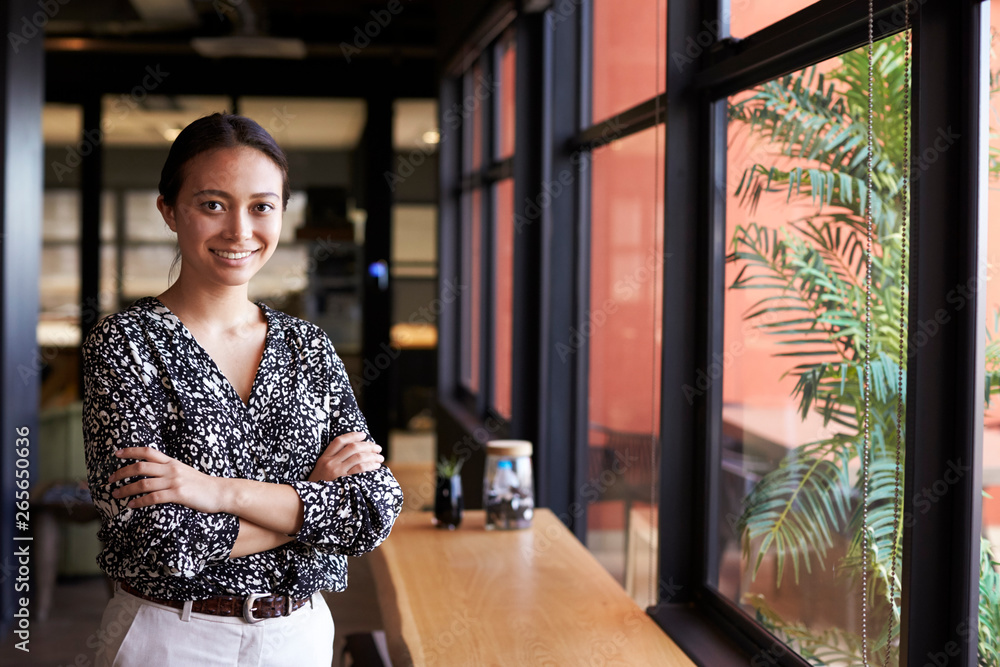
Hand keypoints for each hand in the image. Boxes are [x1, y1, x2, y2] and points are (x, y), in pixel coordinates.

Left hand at [108, 447, 224, 513]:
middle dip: (121, 473)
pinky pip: (153, 498)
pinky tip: (131, 505)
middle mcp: (171, 469)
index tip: (116, 454)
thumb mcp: (185, 472)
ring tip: (115, 494)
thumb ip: (169, 470)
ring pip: (143, 483)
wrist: (220, 492)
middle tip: (109, 480)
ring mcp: (174, 482)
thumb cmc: (202, 484)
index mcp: (172, 462)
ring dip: (126, 489)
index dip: (130, 451)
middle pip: (140, 466)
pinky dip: (139, 501)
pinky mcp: (178, 495)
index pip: (148, 452)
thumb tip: (152, 473)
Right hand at [309, 432, 383, 481]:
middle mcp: (330, 462)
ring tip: (380, 458)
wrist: (310, 502)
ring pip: (358, 457)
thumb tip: (352, 453)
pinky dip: (370, 465)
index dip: (353, 435)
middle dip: (368, 446)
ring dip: (372, 456)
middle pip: (352, 447)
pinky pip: (360, 469)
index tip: (364, 435)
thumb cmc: (318, 487)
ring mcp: (337, 471)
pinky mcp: (343, 481)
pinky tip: (376, 466)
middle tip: (378, 448)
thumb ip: (332, 461)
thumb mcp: (320, 471)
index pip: (339, 441)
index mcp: (324, 458)